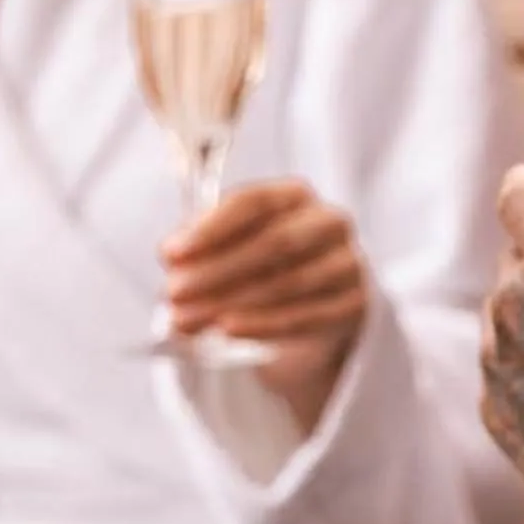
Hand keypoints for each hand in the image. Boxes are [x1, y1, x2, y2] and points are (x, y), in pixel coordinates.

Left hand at [164, 178, 368, 428]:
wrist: (316, 301)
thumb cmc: (264, 262)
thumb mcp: (232, 243)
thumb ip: (200, 245)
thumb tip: (171, 258)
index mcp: (294, 194)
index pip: (253, 201)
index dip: (210, 228)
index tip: (170, 254)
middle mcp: (329, 222)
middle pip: (273, 243)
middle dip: (216, 270)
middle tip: (174, 294)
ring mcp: (348, 263)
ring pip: (288, 283)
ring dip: (231, 303)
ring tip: (189, 320)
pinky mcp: (353, 304)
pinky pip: (305, 317)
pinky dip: (262, 325)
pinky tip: (228, 329)